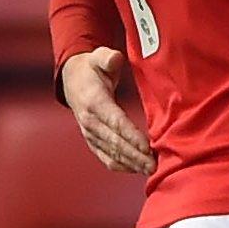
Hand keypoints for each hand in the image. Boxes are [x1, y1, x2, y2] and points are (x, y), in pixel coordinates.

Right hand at [59, 48, 153, 173]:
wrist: (73, 81)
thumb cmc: (92, 68)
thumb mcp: (98, 57)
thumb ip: (107, 58)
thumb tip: (114, 58)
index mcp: (93, 102)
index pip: (115, 123)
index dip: (132, 137)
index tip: (148, 147)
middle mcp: (90, 122)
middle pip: (115, 143)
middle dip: (135, 156)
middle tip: (155, 164)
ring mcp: (90, 134)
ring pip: (111, 154)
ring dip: (131, 164)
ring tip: (151, 170)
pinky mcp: (93, 141)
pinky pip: (106, 158)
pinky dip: (122, 166)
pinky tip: (137, 170)